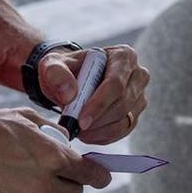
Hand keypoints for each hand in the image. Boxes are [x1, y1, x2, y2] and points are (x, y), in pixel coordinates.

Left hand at [31, 44, 150, 145]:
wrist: (71, 81)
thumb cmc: (65, 70)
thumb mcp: (53, 65)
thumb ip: (56, 74)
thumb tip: (69, 95)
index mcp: (123, 55)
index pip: (116, 83)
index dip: (99, 104)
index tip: (81, 120)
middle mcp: (137, 74)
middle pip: (124, 102)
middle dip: (99, 119)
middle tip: (76, 128)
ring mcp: (139, 96)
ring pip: (125, 120)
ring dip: (100, 130)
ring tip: (78, 130)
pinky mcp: (135, 114)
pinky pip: (123, 131)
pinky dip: (104, 136)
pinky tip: (87, 134)